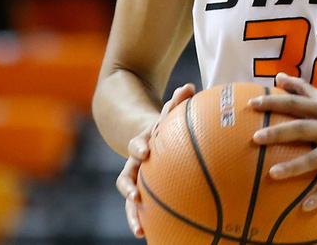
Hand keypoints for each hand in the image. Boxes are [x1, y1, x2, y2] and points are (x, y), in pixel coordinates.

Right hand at [116, 83, 195, 237]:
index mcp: (141, 143)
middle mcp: (134, 163)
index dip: (139, 146)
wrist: (143, 137)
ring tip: (139, 229)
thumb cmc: (163, 127)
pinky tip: (147, 236)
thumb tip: (190, 85)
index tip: (145, 151)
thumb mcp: (168, 114)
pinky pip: (139, 208)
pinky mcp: (140, 193)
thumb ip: (177, 102)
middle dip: (128, 186)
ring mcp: (135, 179)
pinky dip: (141, 220)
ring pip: (129, 198)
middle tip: (134, 195)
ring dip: (132, 213)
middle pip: (126, 175)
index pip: (136, 144)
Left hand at [249, 73, 316, 210]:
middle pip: (302, 129)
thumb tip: (278, 77)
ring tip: (272, 174)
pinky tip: (304, 207)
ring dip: (293, 167)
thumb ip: (303, 89)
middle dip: (279, 132)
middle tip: (255, 137)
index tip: (252, 103)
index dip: (274, 102)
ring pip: (314, 159)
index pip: (296, 103)